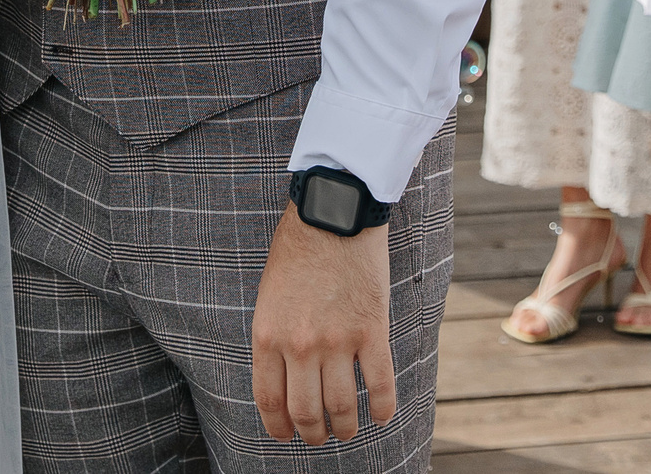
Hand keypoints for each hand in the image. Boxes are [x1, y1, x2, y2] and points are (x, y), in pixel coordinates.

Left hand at [251, 206, 394, 445]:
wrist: (334, 213)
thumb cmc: (298, 248)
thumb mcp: (269, 295)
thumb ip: (274, 336)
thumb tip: (283, 377)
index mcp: (268, 335)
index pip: (270, 400)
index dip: (278, 427)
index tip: (285, 435)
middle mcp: (300, 345)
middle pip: (306, 411)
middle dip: (312, 433)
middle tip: (319, 437)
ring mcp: (337, 340)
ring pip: (341, 406)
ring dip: (345, 427)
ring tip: (347, 431)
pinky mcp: (371, 331)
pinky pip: (380, 384)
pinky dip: (382, 408)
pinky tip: (381, 416)